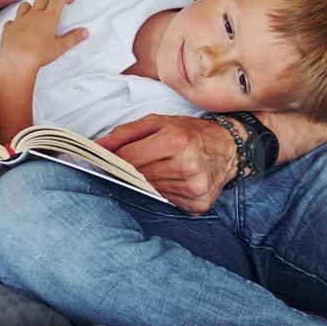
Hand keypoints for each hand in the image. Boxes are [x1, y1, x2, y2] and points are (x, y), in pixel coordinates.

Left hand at [0, 0, 88, 70]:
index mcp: (48, 18)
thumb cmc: (39, 54)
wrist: (16, 61)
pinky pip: (12, 20)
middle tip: (53, 7)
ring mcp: (19, 20)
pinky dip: (16, 22)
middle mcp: (33, 15)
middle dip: (48, 0)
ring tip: (35, 14)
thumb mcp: (60, 47)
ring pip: (25, 5)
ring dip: (31, 7)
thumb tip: (84, 32)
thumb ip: (73, 38)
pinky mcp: (8, 28)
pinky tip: (19, 27)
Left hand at [98, 114, 238, 213]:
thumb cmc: (191, 132)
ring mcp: (193, 188)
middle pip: (139, 176)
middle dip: (138, 169)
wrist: (229, 146)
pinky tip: (177, 180)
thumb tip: (98, 146)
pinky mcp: (198, 203)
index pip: (129, 159)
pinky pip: (168, 202)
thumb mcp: (158, 122)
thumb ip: (125, 133)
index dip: (118, 158)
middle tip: (148, 159)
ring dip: (153, 181)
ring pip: (152, 190)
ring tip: (167, 167)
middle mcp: (186, 166)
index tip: (114, 157)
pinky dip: (168, 191)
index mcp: (175, 141)